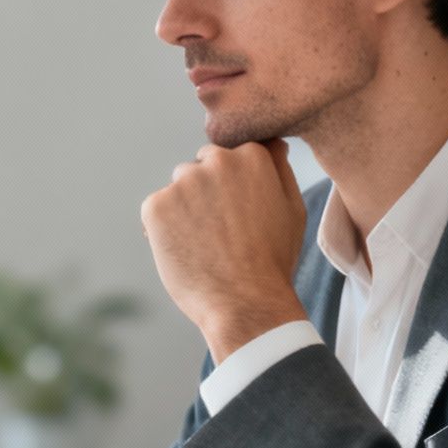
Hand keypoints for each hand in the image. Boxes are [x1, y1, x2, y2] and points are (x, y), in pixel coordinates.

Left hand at [140, 138, 308, 361]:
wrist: (245, 304)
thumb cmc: (272, 260)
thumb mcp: (291, 209)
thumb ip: (279, 169)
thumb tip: (272, 143)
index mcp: (252, 155)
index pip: (230, 157)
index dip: (233, 189)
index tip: (241, 217)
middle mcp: (217, 161)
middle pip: (201, 167)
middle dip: (207, 193)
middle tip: (222, 234)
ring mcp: (184, 182)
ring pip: (178, 188)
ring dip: (185, 208)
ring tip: (205, 245)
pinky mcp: (156, 205)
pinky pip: (156, 209)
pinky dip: (164, 228)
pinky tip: (186, 251)